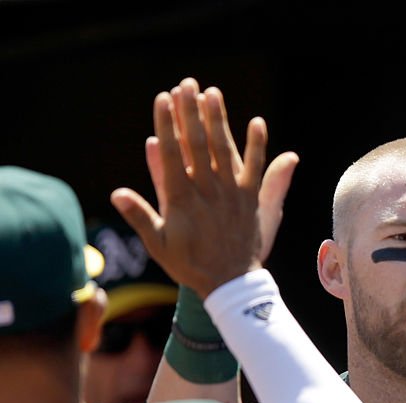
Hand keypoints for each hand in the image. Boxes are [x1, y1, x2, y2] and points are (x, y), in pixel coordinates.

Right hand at [111, 78, 297, 297]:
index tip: (163, 99)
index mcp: (181, 199)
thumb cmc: (189, 264)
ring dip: (219, 120)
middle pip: (197, 145)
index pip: (171, 154)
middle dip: (191, 112)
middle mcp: (207, 192)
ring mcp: (231, 194)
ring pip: (225, 150)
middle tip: (186, 84)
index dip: (167, 124)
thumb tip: (117, 193)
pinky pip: (257, 169)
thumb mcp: (158, 244)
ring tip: (212, 93)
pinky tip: (257, 122)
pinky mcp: (252, 200)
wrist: (229, 284)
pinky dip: (258, 146)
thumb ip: (140, 216)